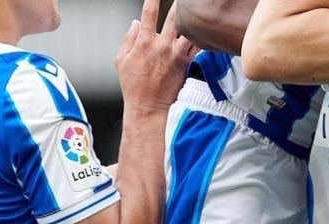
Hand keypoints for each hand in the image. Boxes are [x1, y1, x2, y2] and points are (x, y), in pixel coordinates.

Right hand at [116, 0, 198, 115]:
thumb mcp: (121, 60)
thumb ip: (128, 39)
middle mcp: (162, 46)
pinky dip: (202, 37)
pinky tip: (207, 29)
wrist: (148, 106)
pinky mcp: (186, 64)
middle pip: (174, 18)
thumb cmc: (133, 85)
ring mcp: (176, 55)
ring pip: (188, 30)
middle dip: (180, 5)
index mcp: (144, 42)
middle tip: (185, 0)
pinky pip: (197, 47)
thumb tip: (136, 23)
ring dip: (193, 19)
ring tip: (199, 9)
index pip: (148, 13)